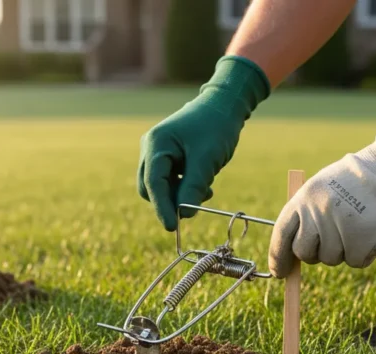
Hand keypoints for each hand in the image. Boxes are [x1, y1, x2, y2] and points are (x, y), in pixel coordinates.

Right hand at [138, 56, 270, 230]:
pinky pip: (170, 181)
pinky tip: (203, 186)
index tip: (172, 227)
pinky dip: (184, 188)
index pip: (153, 183)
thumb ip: (193, 188)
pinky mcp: (167, 157)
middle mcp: (151, 148)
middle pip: (151, 188)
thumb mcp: (207, 159)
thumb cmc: (216, 126)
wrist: (224, 104)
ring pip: (161, 186)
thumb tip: (183, 215)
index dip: (162, 207)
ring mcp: (157, 152)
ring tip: (206, 190)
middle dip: (170, 201)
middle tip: (194, 207)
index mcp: (156, 144)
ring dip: (180, 195)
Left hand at [269, 105, 375, 277]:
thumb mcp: (323, 187)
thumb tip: (293, 253)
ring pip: (331, 259)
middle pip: (304, 253)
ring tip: (357, 223)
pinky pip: (355, 261)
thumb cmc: (358, 180)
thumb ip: (306, 216)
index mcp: (303, 199)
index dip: (278, 257)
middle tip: (331, 240)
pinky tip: (372, 231)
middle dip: (314, 254)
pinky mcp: (361, 242)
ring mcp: (338, 229)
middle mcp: (317, 214)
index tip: (280, 272)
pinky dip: (364, 252)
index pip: (281, 235)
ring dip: (343, 250)